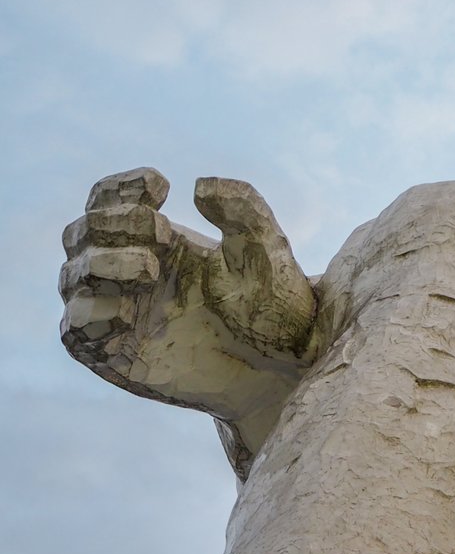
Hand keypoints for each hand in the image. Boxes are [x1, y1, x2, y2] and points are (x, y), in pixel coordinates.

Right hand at [59, 168, 315, 438]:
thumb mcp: (266, 251)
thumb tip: (200, 185)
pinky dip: (89, 312)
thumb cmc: (275, 307)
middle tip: (161, 230)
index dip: (121, 187)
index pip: (111, 200)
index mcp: (161, 239)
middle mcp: (131, 270)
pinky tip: (128, 310)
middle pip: (82, 231)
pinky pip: (76, 329)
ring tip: (151, 267)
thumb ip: (243, 209)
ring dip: (102, 262)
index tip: (161, 186)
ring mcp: (120, 311)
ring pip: (74, 275)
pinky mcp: (115, 352)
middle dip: (112, 222)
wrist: (282, 367)